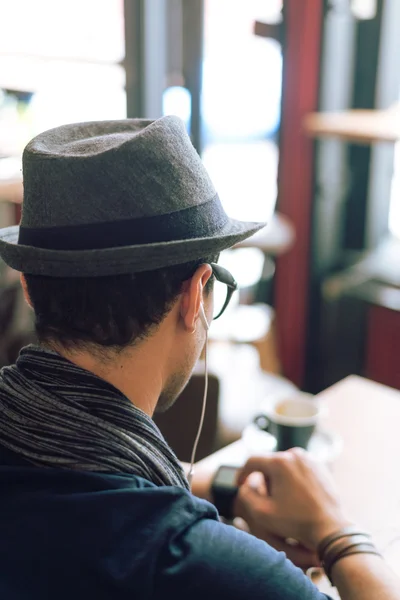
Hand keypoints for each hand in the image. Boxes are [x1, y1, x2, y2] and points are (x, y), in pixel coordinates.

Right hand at [234, 448, 351, 555]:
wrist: (330, 529)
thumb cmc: (295, 522)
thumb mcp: (261, 513)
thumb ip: (246, 495)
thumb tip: (246, 484)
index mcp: (279, 462)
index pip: (252, 460)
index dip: (242, 472)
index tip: (239, 484)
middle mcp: (295, 454)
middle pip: (269, 462)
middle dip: (264, 478)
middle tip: (265, 498)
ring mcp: (310, 459)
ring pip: (284, 465)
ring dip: (279, 478)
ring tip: (282, 499)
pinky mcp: (321, 466)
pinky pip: (299, 468)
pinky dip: (294, 479)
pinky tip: (296, 497)